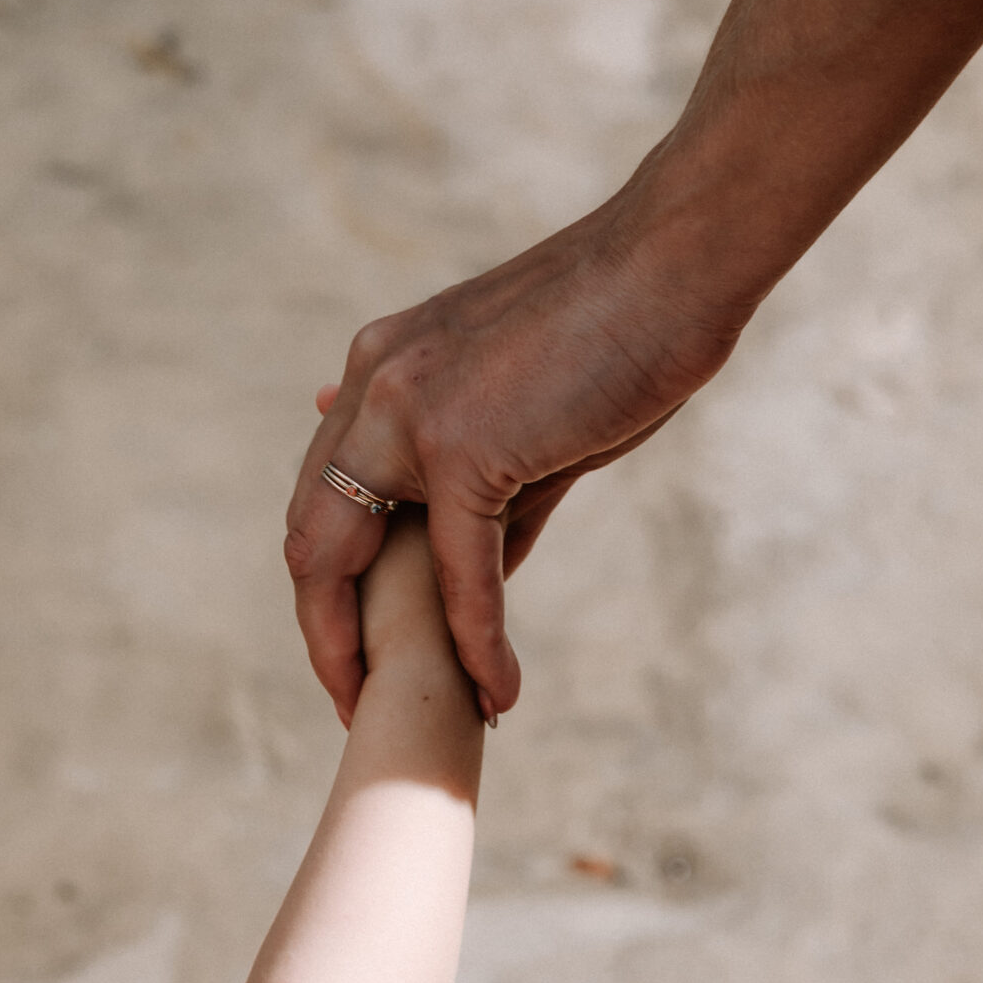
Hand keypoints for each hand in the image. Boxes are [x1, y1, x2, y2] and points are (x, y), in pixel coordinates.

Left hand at [285, 0, 982, 727]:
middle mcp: (371, 386)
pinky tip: (500, 693)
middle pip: (309, 535)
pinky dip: (477, 640)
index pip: (322, 493)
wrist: (674, 263)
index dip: (327, 578)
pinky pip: (457, 571)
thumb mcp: (531, 419)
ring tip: (393, 719)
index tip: (351, 642)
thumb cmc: (621, 331)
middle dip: (322, 630)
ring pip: (352, 560)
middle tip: (350, 701)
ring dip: (369, 652)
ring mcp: (408, 413)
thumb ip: (484, 489)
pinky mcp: (465, 446)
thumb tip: (476, 573)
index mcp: (378, 370)